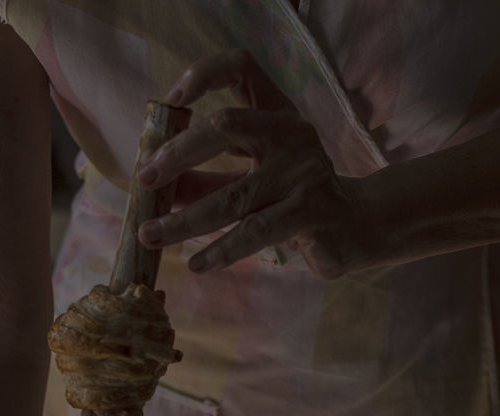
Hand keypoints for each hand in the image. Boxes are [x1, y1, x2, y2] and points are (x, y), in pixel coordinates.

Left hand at [136, 48, 363, 279]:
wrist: (355, 225)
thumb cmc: (294, 198)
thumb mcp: (250, 179)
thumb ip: (206, 180)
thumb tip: (156, 189)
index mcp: (275, 112)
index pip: (242, 68)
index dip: (205, 73)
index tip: (172, 99)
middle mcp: (291, 133)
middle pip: (226, 125)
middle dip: (178, 153)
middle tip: (144, 180)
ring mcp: (304, 171)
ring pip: (233, 196)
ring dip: (186, 219)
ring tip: (152, 235)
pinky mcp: (310, 211)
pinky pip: (254, 232)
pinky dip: (221, 250)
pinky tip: (197, 263)